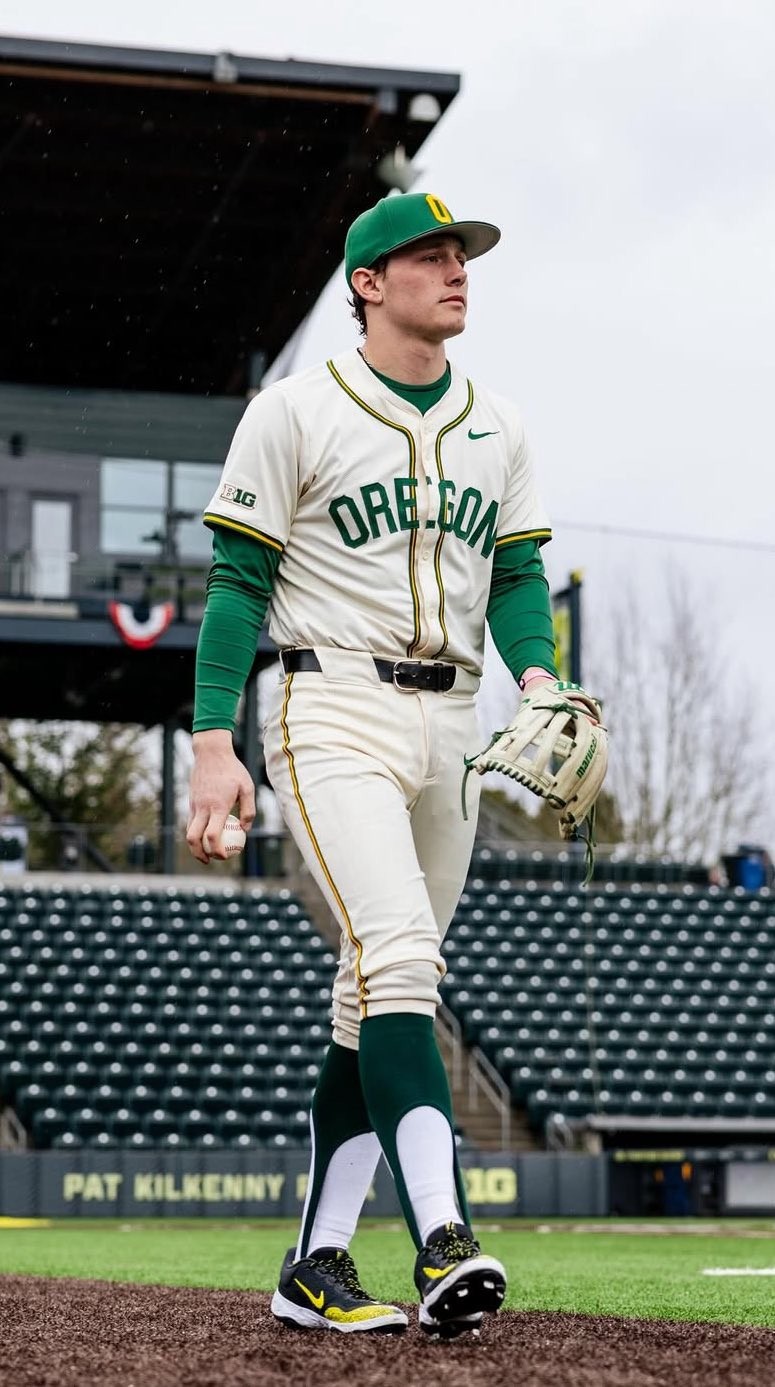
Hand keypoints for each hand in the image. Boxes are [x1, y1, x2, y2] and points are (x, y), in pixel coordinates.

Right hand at [186, 729, 255, 863]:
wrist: (211, 753)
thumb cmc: (233, 770)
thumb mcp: (247, 788)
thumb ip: (249, 810)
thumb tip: (245, 830)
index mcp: (218, 806)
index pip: (213, 836)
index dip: (217, 851)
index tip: (224, 857)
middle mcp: (203, 807)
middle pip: (193, 838)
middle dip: (200, 854)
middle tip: (210, 860)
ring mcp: (194, 804)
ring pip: (189, 831)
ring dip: (195, 845)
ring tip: (206, 852)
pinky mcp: (191, 801)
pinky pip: (190, 821)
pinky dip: (195, 831)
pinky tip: (205, 834)